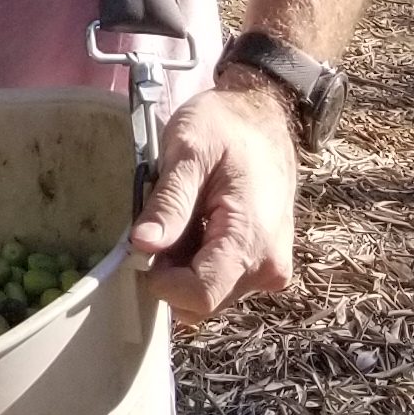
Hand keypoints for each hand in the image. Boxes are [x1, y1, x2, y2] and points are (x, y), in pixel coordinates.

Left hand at [128, 78, 299, 322]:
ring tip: (186, 216)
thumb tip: (142, 246)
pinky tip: (199, 223)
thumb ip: (169, 202)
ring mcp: (271, 269)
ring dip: (185, 264)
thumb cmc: (225, 127)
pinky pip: (222, 279)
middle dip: (172, 269)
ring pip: (210, 291)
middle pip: (203, 298)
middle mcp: (269, 267)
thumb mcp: (188, 151)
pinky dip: (200, 259)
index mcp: (252, 240)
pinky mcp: (266, 265)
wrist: (264, 115)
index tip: (144, 247)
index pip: (200, 295)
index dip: (162, 281)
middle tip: (164, 221)